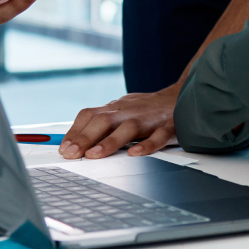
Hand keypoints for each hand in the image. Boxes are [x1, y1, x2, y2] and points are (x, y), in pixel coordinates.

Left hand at [59, 86, 178, 158]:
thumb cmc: (148, 108)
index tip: (63, 149)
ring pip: (129, 128)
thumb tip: (71, 141)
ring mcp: (150, 118)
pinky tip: (135, 154)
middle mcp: (131, 111)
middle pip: (104, 120)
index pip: (90, 115)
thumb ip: (101, 123)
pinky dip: (147, 145)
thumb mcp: (123, 110)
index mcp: (118, 107)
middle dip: (85, 137)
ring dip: (109, 141)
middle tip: (71, 154)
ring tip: (94, 155)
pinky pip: (158, 136)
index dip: (75, 131)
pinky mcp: (170, 127)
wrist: (185, 94)